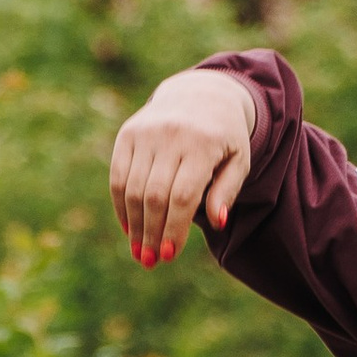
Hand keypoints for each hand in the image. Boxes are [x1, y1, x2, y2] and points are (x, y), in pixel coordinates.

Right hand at [108, 69, 257, 265]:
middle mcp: (171, 135)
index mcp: (203, 143)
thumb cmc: (224, 137)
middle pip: (154, 196)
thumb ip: (227, 191)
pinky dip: (121, 205)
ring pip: (133, 189)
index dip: (174, 229)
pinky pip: (118, 176)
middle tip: (150, 261)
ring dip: (134, 225)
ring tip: (138, 252)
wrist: (200, 95)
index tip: (169, 255)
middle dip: (151, 232)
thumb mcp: (238, 161)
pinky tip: (129, 228)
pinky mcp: (128, 134)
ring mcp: (145, 133)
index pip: (183, 196)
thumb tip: (217, 222)